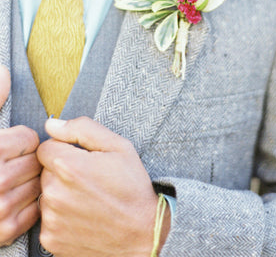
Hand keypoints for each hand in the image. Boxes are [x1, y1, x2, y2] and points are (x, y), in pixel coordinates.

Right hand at [0, 65, 41, 245]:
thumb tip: (4, 72)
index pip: (29, 139)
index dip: (20, 141)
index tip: (9, 148)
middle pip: (37, 162)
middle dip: (26, 162)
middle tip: (12, 166)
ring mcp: (0, 207)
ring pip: (39, 184)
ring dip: (30, 183)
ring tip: (12, 184)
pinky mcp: (4, 231)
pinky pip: (36, 210)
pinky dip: (29, 206)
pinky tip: (14, 201)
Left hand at [37, 116, 170, 256]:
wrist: (143, 232)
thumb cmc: (132, 187)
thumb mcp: (118, 146)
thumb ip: (82, 129)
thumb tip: (52, 124)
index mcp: (68, 166)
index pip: (45, 147)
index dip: (64, 149)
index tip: (81, 159)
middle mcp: (55, 193)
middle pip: (44, 171)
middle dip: (62, 171)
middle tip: (88, 179)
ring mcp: (51, 219)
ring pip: (45, 195)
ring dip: (60, 193)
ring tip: (88, 198)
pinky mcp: (51, 239)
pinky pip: (47, 218)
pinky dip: (61, 216)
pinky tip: (83, 215)